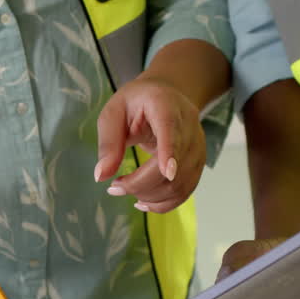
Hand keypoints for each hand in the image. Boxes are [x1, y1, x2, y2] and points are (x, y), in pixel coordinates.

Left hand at [94, 76, 206, 213]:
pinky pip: (184, 191)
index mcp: (166, 106)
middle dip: (140, 184)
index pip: (171, 129)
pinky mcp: (198, 163)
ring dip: (150, 197)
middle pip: (173, 166)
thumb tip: (101, 176)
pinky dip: (163, 203)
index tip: (167, 172)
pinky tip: (144, 202)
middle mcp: (189, 127)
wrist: (168, 95)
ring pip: (179, 184)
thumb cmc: (137, 102)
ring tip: (126, 190)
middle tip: (114, 187)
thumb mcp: (113, 112)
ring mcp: (197, 147)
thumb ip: (108, 142)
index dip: (170, 151)